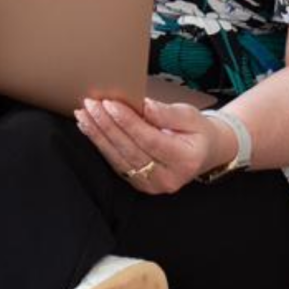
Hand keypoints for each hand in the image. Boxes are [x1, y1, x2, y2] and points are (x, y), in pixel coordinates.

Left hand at [74, 93, 232, 193]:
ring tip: (85, 114)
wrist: (204, 153)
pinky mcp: (139, 183)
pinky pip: (115, 163)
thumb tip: (144, 105)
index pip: (150, 140)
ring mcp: (152, 185)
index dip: (128, 122)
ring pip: (118, 158)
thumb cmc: (198, 132)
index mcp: (185, 160)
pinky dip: (100, 144)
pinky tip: (90, 128)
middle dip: (107, 125)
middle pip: (130, 149)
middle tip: (91, 105)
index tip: (110, 104)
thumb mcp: (191, 116)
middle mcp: (168, 177)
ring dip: (98, 135)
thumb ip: (167, 113)